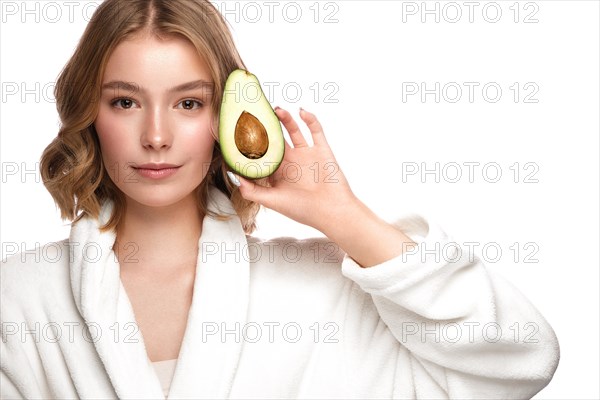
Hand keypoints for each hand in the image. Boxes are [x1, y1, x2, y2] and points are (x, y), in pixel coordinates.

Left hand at [233, 107, 358, 232]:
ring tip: (276, 109)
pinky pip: (316, 130)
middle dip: (267, 125)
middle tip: (257, 111)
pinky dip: (310, 119)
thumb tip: (233, 176)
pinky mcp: (322, 150)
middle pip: (275, 138)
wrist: (331, 211)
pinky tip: (301, 111)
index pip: (262, 153)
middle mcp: (291, 161)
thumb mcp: (272, 201)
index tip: (240, 129)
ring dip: (286, 119)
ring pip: (294, 130)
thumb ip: (252, 191)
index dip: (252, 142)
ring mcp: (306, 154)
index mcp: (278, 172)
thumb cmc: (302, 210)